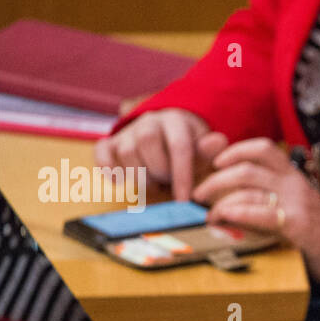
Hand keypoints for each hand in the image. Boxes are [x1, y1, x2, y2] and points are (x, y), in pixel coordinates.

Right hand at [94, 108, 221, 201]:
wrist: (168, 133)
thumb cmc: (190, 147)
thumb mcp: (204, 149)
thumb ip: (210, 149)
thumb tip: (218, 141)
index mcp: (175, 120)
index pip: (179, 145)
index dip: (181, 175)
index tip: (183, 200)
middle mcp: (149, 121)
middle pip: (147, 141)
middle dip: (159, 170)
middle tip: (167, 182)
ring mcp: (129, 131)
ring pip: (127, 151)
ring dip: (139, 176)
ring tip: (153, 183)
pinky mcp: (111, 142)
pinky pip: (102, 152)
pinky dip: (107, 168)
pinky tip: (118, 181)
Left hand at [193, 138, 319, 289]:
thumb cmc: (318, 237)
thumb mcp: (295, 209)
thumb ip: (270, 197)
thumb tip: (234, 194)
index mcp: (295, 177)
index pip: (263, 149)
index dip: (236, 150)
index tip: (217, 162)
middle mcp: (295, 184)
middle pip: (247, 169)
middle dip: (216, 180)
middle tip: (199, 193)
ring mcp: (297, 203)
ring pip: (248, 188)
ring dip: (219, 200)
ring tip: (207, 214)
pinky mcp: (296, 224)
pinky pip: (259, 212)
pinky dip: (236, 212)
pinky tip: (223, 217)